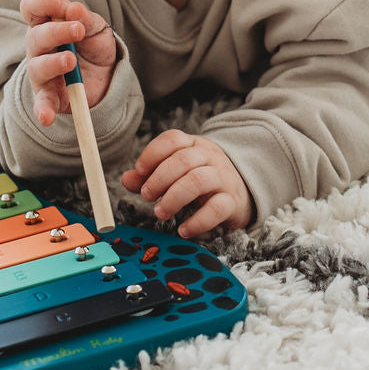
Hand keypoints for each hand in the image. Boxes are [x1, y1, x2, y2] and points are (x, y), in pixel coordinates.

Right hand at [19, 0, 116, 126]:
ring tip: (71, 61)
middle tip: (78, 30)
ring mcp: (41, 73)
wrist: (108, 76)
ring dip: (53, 63)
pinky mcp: (49, 97)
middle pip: (35, 36)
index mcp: (46, 24)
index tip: (64, 4)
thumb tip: (74, 8)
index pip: (31, 7)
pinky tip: (46, 117)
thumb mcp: (96, 28)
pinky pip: (42, 104)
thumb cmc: (94, 46)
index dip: (44, 2)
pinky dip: (42, 110)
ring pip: (37, 67)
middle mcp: (38, 48)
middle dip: (56, 31)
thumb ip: (84, 18)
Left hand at [121, 130, 252, 237]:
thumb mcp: (176, 172)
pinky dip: (198, 221)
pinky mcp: (232, 201)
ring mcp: (223, 178)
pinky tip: (183, 230)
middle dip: (160, 178)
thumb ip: (150, 176)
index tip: (139, 171)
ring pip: (199, 180)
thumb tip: (126, 179)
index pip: (173, 139)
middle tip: (147, 196)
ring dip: (174, 197)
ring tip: (160, 213)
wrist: (242, 190)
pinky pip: (217, 208)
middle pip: (184, 159)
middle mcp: (209, 157)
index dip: (153, 153)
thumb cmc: (200, 180)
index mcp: (193, 145)